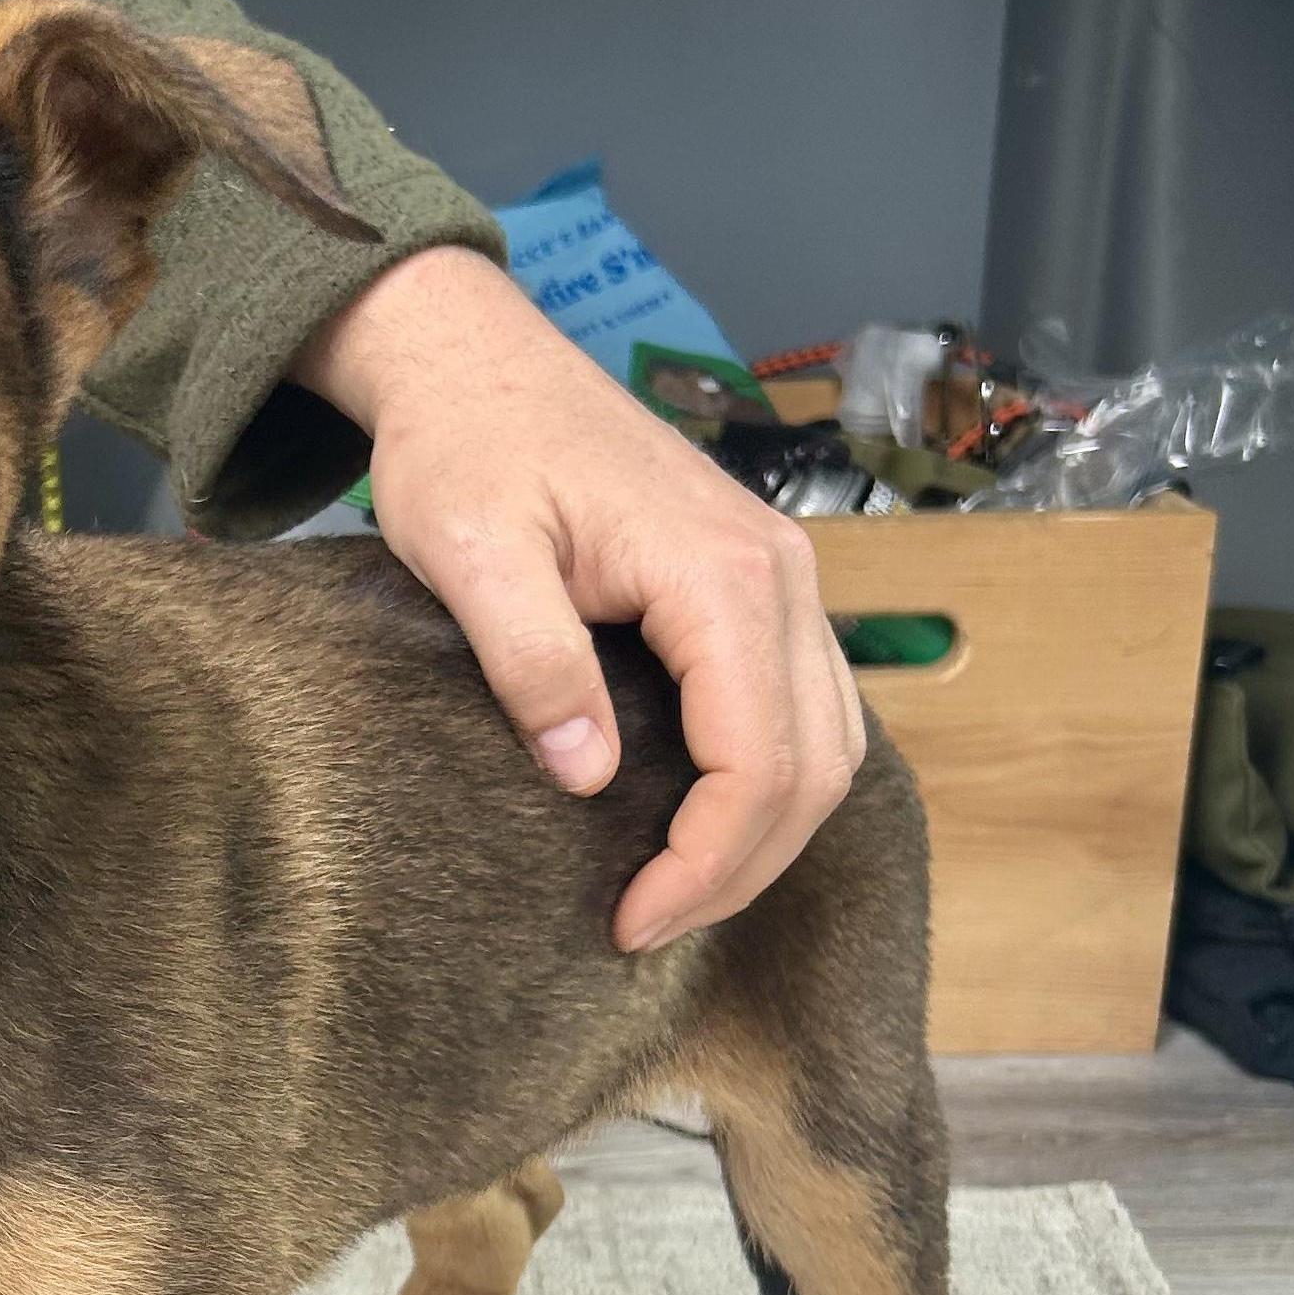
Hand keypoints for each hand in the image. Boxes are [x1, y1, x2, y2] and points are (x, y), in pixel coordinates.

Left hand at [295, 244, 863, 951]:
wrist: (475, 364)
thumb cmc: (463, 448)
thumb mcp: (471, 555)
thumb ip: (532, 662)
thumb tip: (588, 778)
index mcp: (721, 572)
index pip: (760, 761)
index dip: (706, 862)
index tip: (630, 921)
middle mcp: (779, 572)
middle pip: (817, 765)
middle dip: (742, 868)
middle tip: (646, 929)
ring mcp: (778, 574)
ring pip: (830, 741)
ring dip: (766, 835)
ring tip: (672, 896)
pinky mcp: (754, 583)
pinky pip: (803, 704)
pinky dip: (770, 780)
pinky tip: (699, 825)